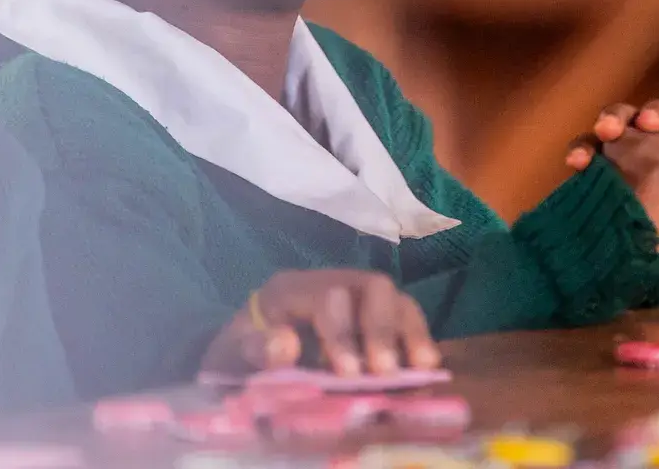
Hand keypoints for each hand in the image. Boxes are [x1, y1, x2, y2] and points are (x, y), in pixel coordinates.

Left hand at [199, 270, 440, 379]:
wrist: (242, 353)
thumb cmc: (240, 354)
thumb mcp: (233, 355)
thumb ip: (254, 350)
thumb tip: (284, 345)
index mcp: (290, 289)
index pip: (329, 296)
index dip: (342, 333)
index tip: (348, 374)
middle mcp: (331, 283)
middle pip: (373, 286)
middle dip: (382, 329)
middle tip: (384, 371)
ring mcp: (356, 299)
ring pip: (396, 298)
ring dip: (409, 332)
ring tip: (419, 368)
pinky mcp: (372, 318)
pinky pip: (405, 317)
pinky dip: (417, 339)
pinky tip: (425, 366)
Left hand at [566, 101, 658, 276]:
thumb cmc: (657, 249)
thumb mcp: (634, 248)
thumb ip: (624, 231)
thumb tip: (617, 224)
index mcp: (613, 167)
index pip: (591, 147)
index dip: (582, 150)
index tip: (578, 162)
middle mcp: (644, 147)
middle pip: (622, 118)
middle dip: (612, 119)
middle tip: (607, 131)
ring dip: (654, 113)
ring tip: (650, 123)